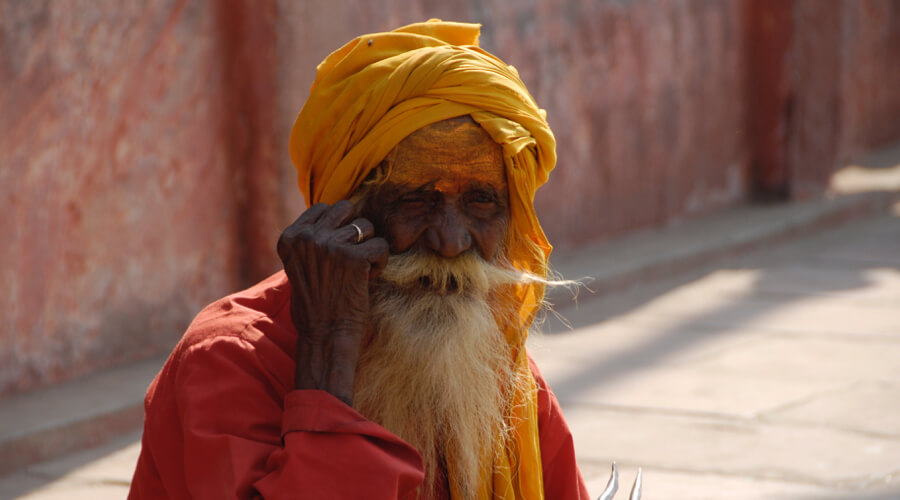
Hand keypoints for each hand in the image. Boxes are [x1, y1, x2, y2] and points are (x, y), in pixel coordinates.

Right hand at [277, 200, 388, 404]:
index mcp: (290, 237)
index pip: (323, 209)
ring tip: (359, 271)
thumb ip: (311, 239)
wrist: (325, 336)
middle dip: (354, 230)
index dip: (336, 228)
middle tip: (351, 258)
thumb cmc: (316, 304)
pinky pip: (381, 245)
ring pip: (367, 226)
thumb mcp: (301, 265)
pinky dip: (380, 262)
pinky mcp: (354, 257)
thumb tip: (335, 211)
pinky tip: (367, 279)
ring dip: (368, 247)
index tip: (334, 254)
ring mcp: (330, 245)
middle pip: (345, 209)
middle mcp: (307, 237)